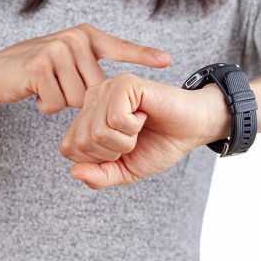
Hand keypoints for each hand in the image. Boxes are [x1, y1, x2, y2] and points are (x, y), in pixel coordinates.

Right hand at [0, 24, 170, 113]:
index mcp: (86, 36)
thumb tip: (112, 93)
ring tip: (46, 87)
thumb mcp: (68, 64)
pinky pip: (57, 103)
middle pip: (96, 89)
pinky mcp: (39, 66)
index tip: (167, 60)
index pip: (119, 48)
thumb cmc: (39, 72)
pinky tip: (35, 92)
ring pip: (77, 100)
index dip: (143, 55)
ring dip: (61, 102)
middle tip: (57, 87)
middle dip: (78, 99)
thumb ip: (91, 72)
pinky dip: (46, 105)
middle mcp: (74, 38)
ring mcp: (56, 49)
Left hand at [59, 73, 230, 188]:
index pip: (68, 149)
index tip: (121, 150)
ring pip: (98, 131)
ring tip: (139, 127)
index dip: (97, 160)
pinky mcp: (125, 83)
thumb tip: (73, 173)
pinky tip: (144, 115)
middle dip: (112, 152)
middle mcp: (92, 98)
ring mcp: (107, 88)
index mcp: (87, 117)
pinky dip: (133, 127)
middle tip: (133, 139)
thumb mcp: (124, 171)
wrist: (191, 131)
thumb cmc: (158, 146)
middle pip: (81, 141)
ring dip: (125, 140)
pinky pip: (115, 118)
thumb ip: (98, 176)